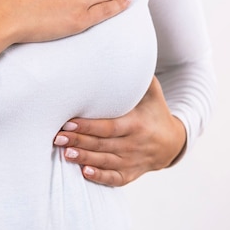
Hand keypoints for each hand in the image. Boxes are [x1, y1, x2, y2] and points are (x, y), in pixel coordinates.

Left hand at [53, 76, 186, 186]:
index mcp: (137, 124)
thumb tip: (121, 50)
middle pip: (102, 144)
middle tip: (57, 138)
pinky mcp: (131, 174)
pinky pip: (115, 178)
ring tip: (65, 154)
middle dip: (79, 141)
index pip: (109, 127)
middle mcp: (134, 144)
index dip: (88, 126)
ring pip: (105, 161)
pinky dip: (100, 177)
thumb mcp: (152, 92)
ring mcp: (133, 161)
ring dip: (84, 158)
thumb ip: (137, 77)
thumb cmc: (155, 111)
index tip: (68, 122)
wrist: (172, 142)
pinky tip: (84, 172)